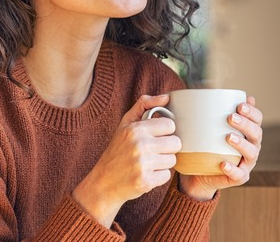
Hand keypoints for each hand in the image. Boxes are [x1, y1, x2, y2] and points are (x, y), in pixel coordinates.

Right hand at [73, 94, 181, 227]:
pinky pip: (167, 176)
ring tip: (148, 163)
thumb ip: (144, 105)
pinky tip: (146, 174)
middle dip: (167, 148)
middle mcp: (139, 145)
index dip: (164, 132)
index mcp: (135, 129)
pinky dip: (158, 176)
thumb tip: (167, 97)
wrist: (103, 181)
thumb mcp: (125, 124)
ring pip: (172, 160)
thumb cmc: (117, 150)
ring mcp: (143, 164)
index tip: (155, 136)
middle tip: (153, 151)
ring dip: (163, 163)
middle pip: (175, 143)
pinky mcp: (146, 181)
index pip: (170, 125)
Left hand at [178, 96, 263, 200]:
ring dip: (242, 144)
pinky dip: (233, 169)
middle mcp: (251, 146)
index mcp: (247, 132)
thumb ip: (208, 111)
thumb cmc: (204, 144)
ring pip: (251, 153)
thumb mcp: (205, 127)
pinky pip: (239, 175)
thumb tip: (205, 90)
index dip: (252, 112)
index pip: (257, 119)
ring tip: (228, 137)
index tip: (239, 105)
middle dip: (246, 124)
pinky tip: (224, 163)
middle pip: (256, 134)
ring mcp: (246, 163)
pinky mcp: (238, 177)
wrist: (198, 173)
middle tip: (230, 117)